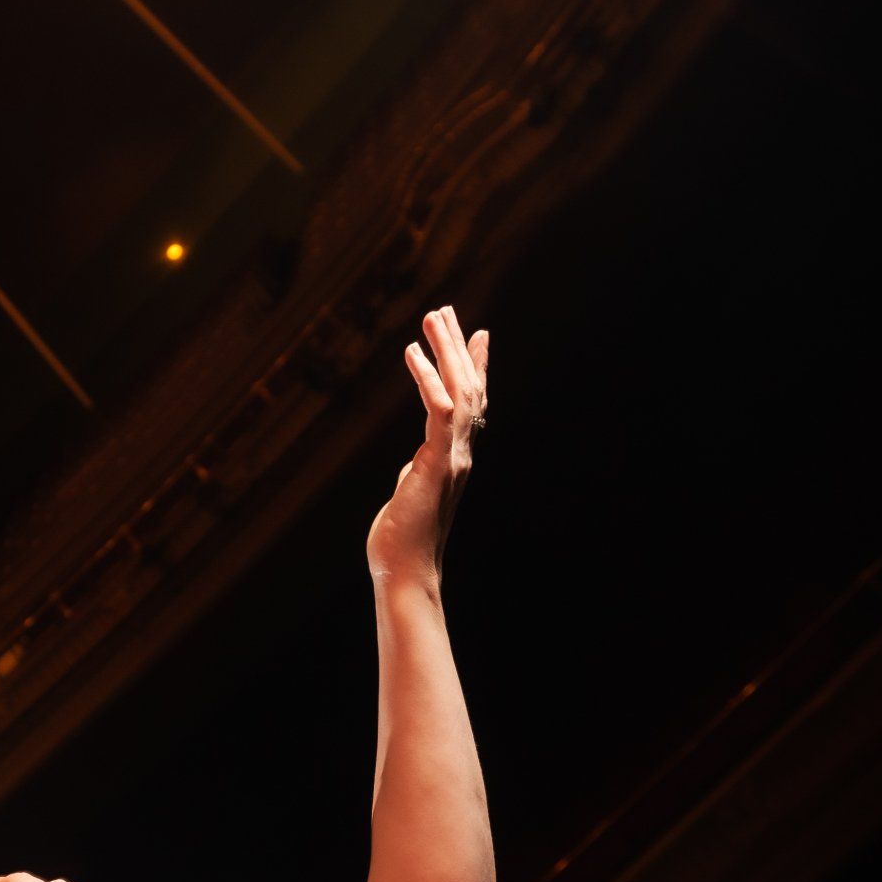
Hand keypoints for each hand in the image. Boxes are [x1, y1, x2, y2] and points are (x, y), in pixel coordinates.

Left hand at [365, 306, 488, 587]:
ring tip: (432, 317)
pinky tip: (412, 353)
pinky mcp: (437, 464)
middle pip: (469, 388)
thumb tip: (419, 464)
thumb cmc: (403, 540)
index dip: (475, 367)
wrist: (405, 571)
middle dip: (458, 347)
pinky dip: (428, 379)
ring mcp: (453, 458)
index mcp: (456, 457)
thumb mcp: (414, 493)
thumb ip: (421, 472)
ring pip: (460, 392)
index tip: (478, 335)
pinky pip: (439, 412)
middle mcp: (462, 453)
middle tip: (445, 310)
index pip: (471, 403)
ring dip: (446, 351)